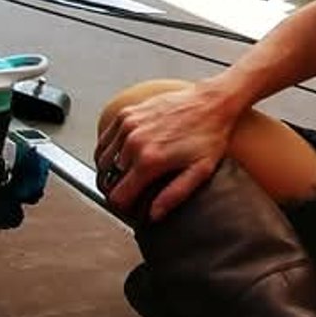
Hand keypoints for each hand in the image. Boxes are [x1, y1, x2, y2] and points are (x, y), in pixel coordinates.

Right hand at [95, 80, 240, 221]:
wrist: (212, 102)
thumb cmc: (209, 134)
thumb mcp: (200, 171)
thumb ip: (174, 195)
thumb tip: (154, 214)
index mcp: (150, 160)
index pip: (118, 196)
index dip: (123, 205)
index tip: (131, 205)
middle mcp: (134, 142)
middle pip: (111, 179)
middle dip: (120, 186)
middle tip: (135, 187)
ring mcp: (128, 126)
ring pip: (104, 160)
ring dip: (112, 169)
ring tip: (129, 172)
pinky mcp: (127, 114)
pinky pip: (105, 139)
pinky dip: (108, 150)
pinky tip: (122, 154)